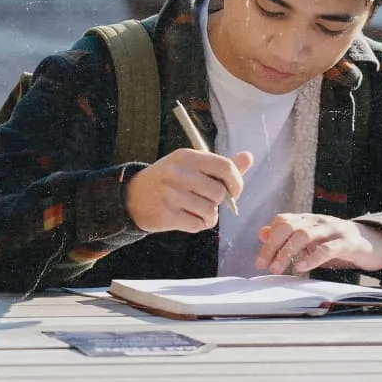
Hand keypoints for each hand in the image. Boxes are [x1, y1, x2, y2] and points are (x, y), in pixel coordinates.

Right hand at [124, 149, 251, 233]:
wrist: (133, 196)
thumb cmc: (168, 180)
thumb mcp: (190, 166)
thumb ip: (220, 165)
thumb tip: (248, 157)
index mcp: (187, 156)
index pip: (225, 167)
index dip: (236, 182)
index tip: (233, 191)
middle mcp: (178, 173)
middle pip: (219, 193)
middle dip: (219, 202)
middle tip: (207, 201)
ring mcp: (171, 194)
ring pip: (210, 211)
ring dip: (209, 216)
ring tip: (197, 211)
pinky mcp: (167, 214)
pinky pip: (198, 225)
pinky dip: (198, 225)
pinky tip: (188, 218)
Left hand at [257, 214, 381, 274]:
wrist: (374, 243)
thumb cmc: (338, 244)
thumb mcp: (311, 240)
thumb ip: (288, 236)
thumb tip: (262, 233)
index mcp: (308, 219)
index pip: (282, 221)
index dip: (269, 239)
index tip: (261, 261)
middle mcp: (318, 221)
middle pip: (288, 227)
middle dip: (273, 246)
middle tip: (264, 266)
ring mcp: (333, 229)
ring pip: (304, 235)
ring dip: (287, 252)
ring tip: (277, 268)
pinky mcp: (348, 242)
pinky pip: (328, 248)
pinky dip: (312, 257)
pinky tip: (301, 267)